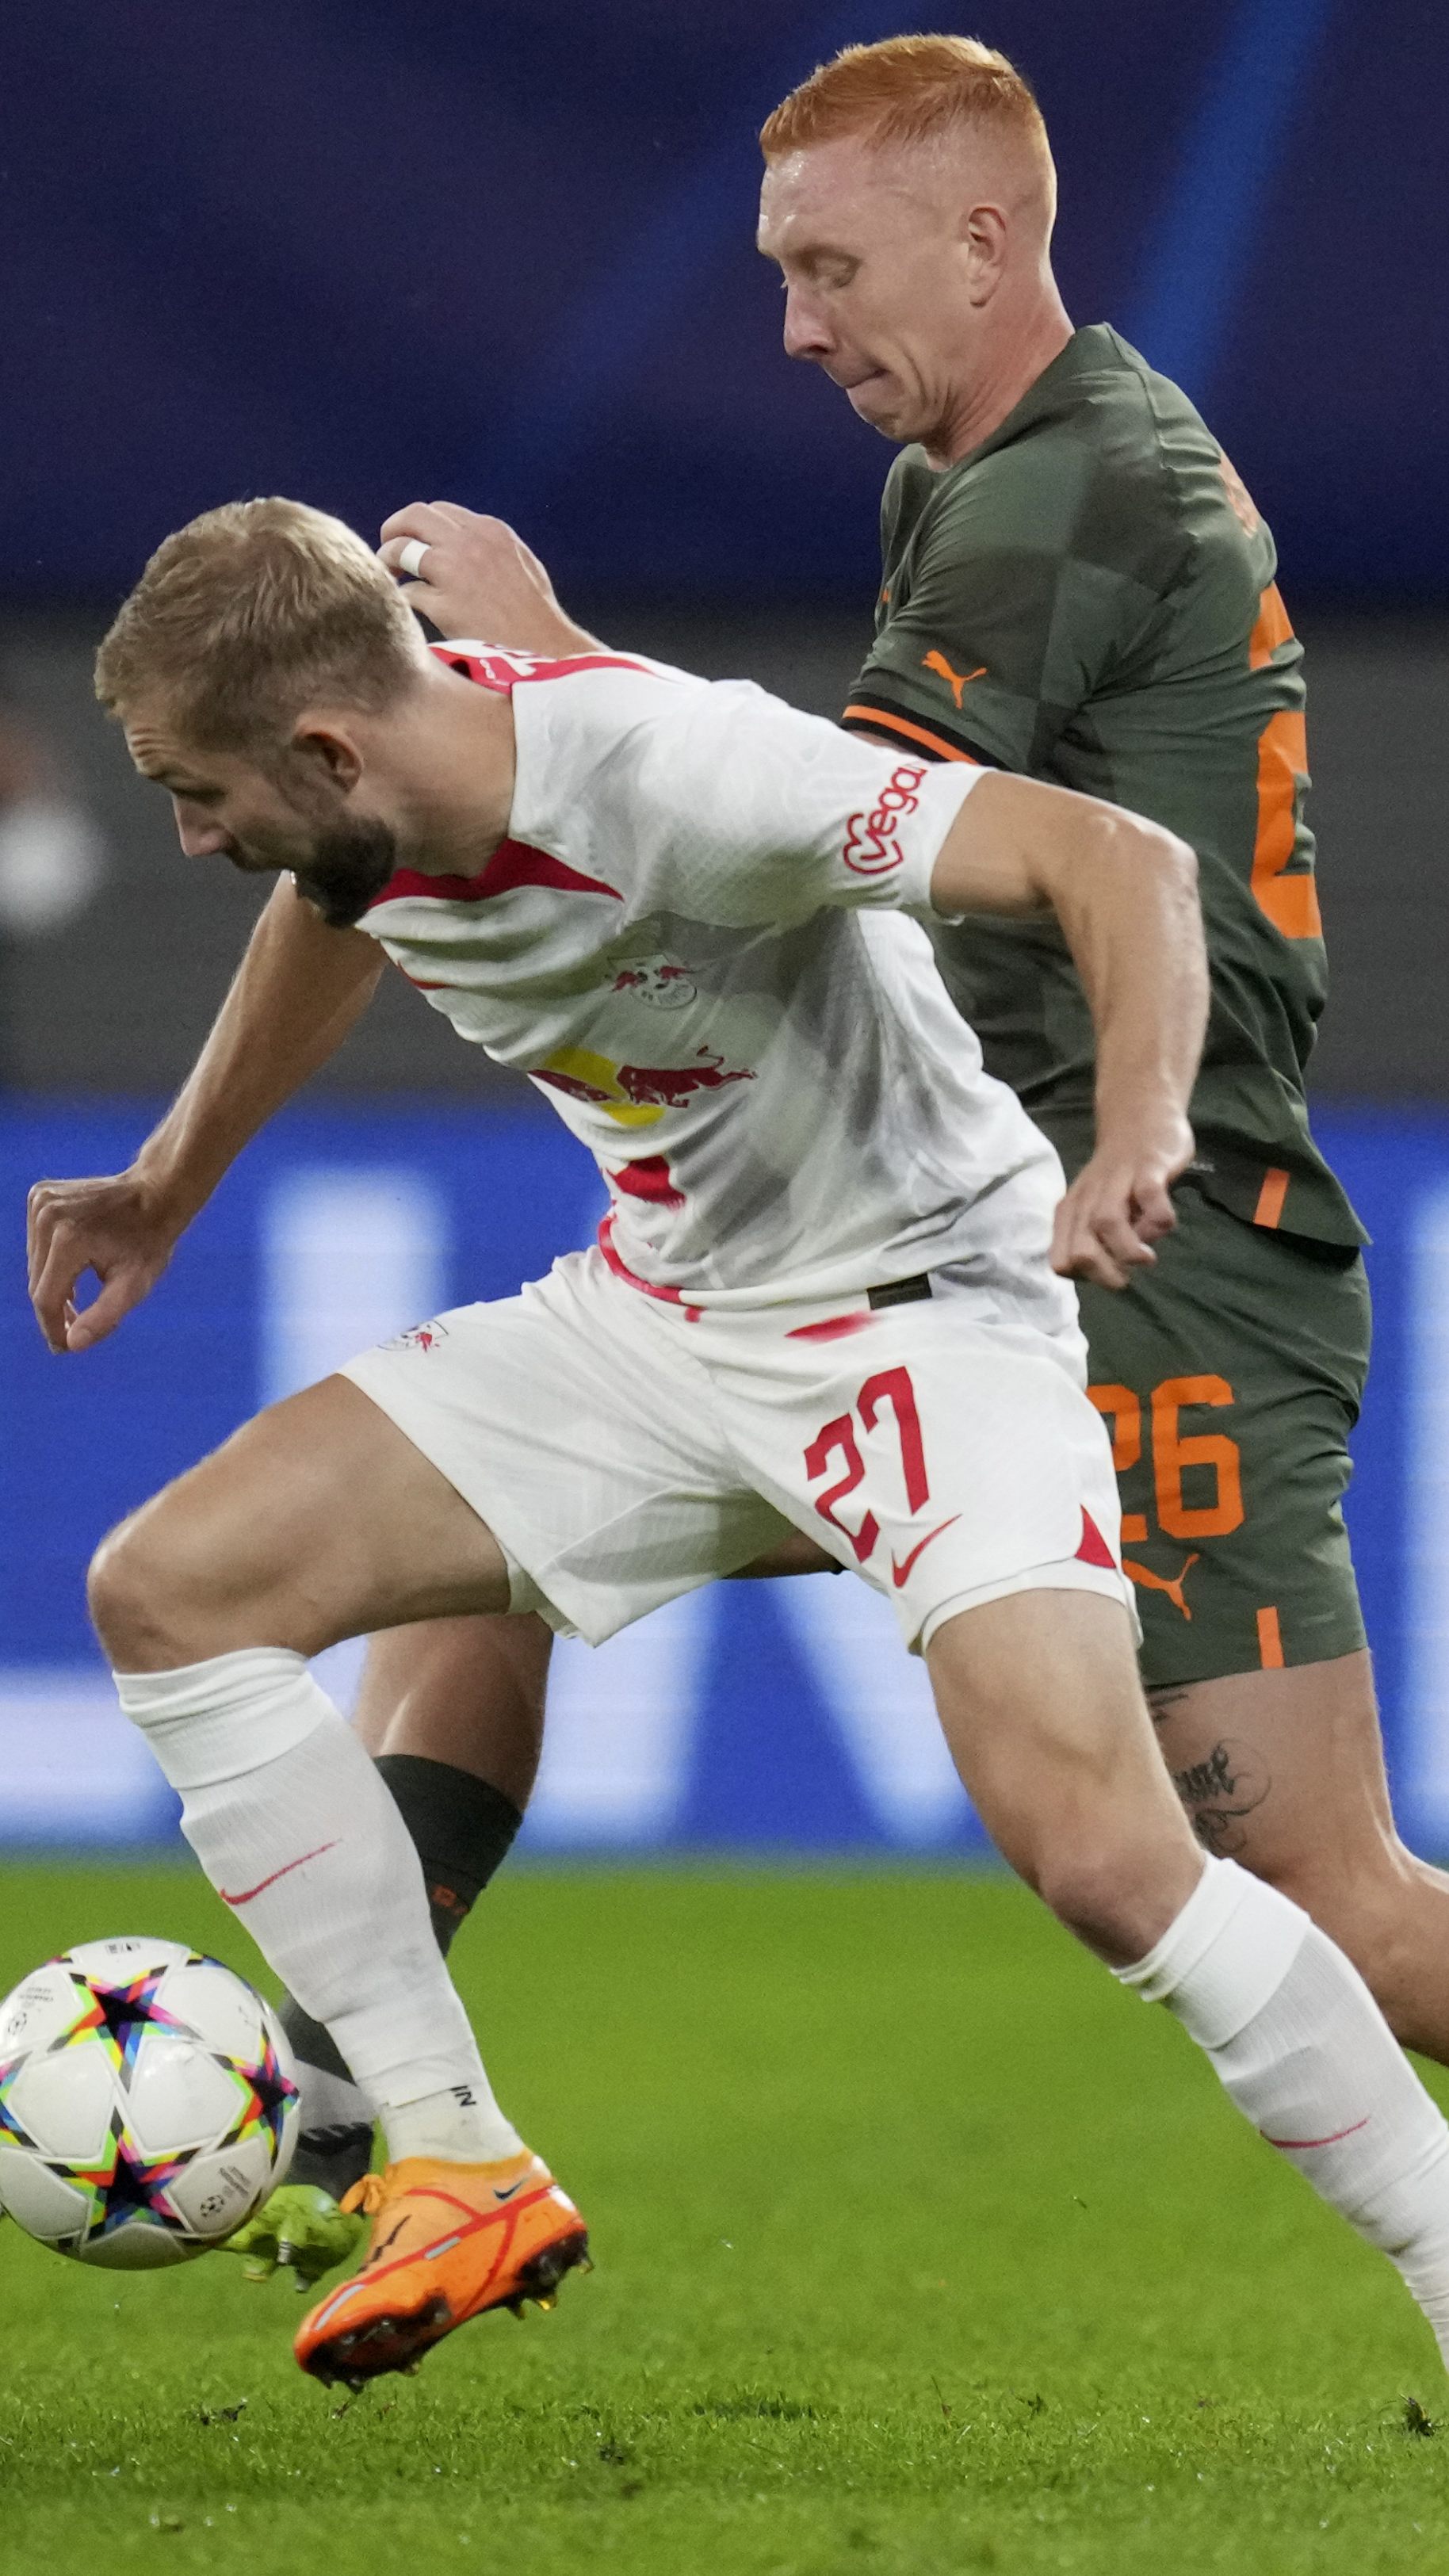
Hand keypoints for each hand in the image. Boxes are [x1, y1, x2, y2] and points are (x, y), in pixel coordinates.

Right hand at [27, 1168, 184, 1353]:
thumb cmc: (149, 1242)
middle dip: (55, 1310)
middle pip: (38, 1283)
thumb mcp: (134, 1285)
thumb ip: (104, 1317)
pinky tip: (73, 1271)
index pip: (46, 1298)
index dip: (53, 1328)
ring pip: (35, 1266)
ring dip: (52, 1287)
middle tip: (77, 1329)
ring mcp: (40, 1202)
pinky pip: (37, 1245)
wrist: (155, 1193)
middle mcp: (47, 1216)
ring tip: (77, 1304)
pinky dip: (50, 1263)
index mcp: (68, 1239)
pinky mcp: (39, 1196)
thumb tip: (72, 1345)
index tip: (63, 1348)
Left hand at [377, 503, 597, 655]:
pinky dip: (403, 598)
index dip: (421, 525)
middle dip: (394, 529)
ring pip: (401, 548)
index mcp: (491, 531)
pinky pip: (408, 592)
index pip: (440, 511)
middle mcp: (471, 544)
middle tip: (388, 549)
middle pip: (414, 517)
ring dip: (388, 559)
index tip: (414, 540)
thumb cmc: (536, 615)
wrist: (546, 651)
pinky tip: (407, 609)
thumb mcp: (521, 564)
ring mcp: (456, 573)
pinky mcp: (445, 606)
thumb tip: (460, 540)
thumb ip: (491, 547)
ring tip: (390, 576)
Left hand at [1049, 1115, 1192, 1290]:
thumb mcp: (1098, 1206)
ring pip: (1107, 1223)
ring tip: (1146, 1259)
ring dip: (1127, 1250)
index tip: (1109, 1271)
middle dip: (1103, 1274)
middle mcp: (1088, 1198)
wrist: (1140, 1114)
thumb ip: (1101, 1237)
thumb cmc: (1119, 1172)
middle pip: (1080, 1249)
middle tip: (1127, 1276)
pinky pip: (1150, 1197)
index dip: (1084, 1277)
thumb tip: (1114, 1270)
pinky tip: (1163, 1224)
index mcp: (1072, 1212)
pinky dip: (1158, 1219)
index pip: (1061, 1261)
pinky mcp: (1148, 1167)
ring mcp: (1118, 1181)